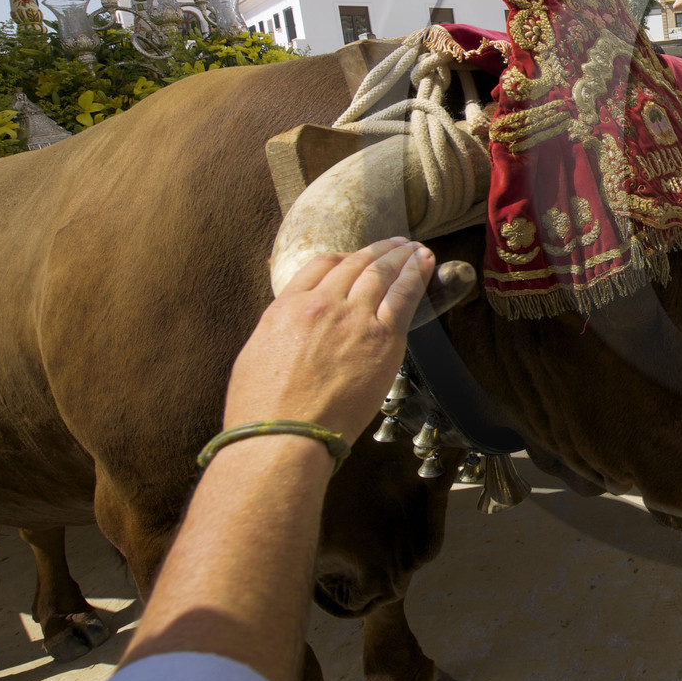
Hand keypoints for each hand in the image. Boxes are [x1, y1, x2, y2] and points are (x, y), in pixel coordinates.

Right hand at [223, 238, 434, 438]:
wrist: (283, 436)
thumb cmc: (262, 411)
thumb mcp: (255, 355)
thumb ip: (280, 331)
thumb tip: (294, 328)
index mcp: (286, 307)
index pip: (320, 266)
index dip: (343, 259)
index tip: (356, 259)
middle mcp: (321, 305)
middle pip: (356, 265)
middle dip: (379, 251)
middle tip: (395, 244)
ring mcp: (353, 319)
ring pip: (382, 273)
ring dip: (401, 256)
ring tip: (415, 248)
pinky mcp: (382, 339)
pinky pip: (404, 296)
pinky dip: (416, 274)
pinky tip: (425, 263)